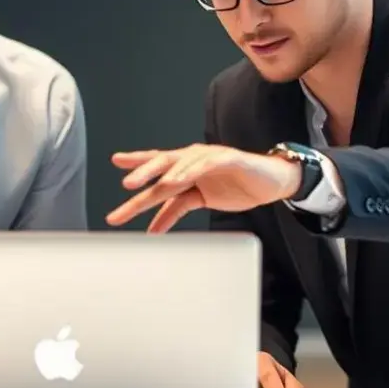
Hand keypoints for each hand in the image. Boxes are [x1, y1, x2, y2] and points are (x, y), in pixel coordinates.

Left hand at [106, 144, 301, 232]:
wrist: (272, 182)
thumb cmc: (236, 187)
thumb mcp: (199, 201)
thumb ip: (174, 210)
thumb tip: (152, 229)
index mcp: (185, 168)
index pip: (156, 165)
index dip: (137, 163)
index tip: (116, 162)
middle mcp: (193, 160)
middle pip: (163, 163)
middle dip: (143, 172)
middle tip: (126, 184)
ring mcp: (209, 158)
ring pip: (181, 163)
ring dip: (163, 173)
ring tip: (147, 183)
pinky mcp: (228, 159)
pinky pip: (206, 164)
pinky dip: (192, 170)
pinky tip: (179, 178)